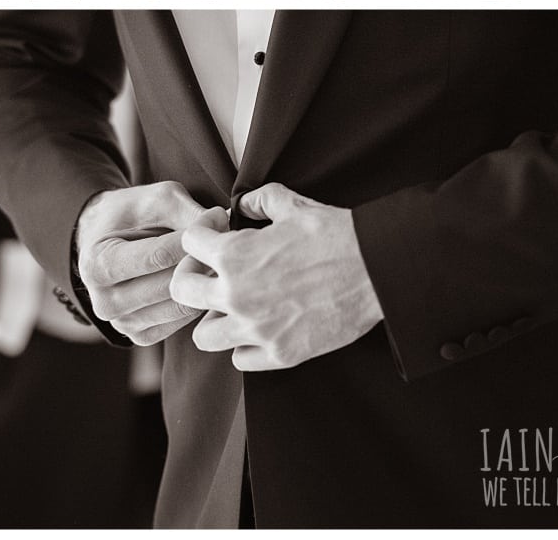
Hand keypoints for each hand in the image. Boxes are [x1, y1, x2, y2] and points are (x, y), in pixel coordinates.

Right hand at [76, 181, 224, 344]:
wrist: (106, 240)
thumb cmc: (132, 214)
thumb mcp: (156, 199)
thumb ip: (187, 212)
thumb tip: (223, 223)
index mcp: (98, 264)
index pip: (159, 256)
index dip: (194, 238)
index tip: (217, 218)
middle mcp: (105, 302)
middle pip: (171, 285)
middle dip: (202, 259)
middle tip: (225, 239)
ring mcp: (122, 323)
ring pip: (180, 306)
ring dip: (204, 281)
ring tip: (216, 256)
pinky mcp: (141, 335)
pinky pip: (181, 322)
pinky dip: (198, 300)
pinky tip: (203, 278)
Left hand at [170, 183, 383, 370]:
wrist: (375, 269)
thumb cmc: (335, 234)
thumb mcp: (293, 204)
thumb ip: (259, 200)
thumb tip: (245, 207)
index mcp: (235, 255)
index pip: (188, 242)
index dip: (202, 229)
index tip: (219, 230)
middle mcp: (236, 295)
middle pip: (182, 291)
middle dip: (193, 274)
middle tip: (213, 269)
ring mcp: (256, 329)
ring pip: (204, 334)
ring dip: (214, 316)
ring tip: (234, 304)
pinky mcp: (280, 354)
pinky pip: (240, 358)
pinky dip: (245, 344)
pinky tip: (261, 325)